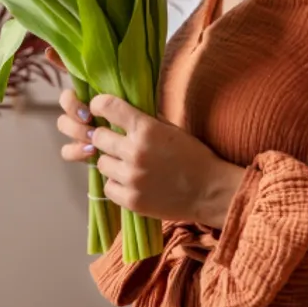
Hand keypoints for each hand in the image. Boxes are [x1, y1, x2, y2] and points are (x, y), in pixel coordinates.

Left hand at [78, 93, 245, 228]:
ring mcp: (131, 178)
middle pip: (98, 137)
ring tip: (127, 164)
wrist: (209, 191)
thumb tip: (119, 112)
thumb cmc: (193, 156)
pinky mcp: (131, 201)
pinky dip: (116, 184)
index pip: (108, 107)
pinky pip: (108, 187)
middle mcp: (135, 152)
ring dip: (111, 162)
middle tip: (116, 141)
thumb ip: (144, 121)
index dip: (99, 105)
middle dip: (105, 137)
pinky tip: (131, 182)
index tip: (99, 109)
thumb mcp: (170, 129)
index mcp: (146, 129)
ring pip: (101, 163)